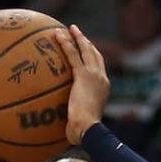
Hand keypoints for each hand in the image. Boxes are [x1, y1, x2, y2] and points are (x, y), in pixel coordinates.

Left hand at [54, 25, 108, 144]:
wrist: (89, 129)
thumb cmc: (84, 133)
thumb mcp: (81, 123)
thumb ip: (74, 118)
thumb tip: (64, 128)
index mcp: (104, 88)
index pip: (99, 68)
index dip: (93, 56)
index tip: (86, 49)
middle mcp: (102, 78)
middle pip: (95, 54)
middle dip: (86, 42)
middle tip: (77, 33)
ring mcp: (94, 75)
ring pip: (85, 50)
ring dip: (77, 37)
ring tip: (68, 28)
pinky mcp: (83, 76)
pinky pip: (72, 55)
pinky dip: (65, 44)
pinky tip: (57, 35)